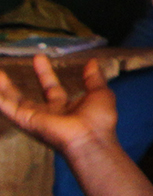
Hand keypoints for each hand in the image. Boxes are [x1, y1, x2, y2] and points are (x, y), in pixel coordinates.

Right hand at [0, 56, 117, 155]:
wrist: (91, 137)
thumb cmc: (99, 119)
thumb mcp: (100, 92)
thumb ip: (94, 78)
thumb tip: (93, 62)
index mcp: (64, 108)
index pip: (51, 88)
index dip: (45, 73)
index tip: (39, 58)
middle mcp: (47, 114)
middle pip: (25, 97)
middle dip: (14, 84)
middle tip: (3, 69)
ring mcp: (35, 118)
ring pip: (12, 102)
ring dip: (2, 89)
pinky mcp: (26, 121)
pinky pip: (8, 109)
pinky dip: (0, 100)